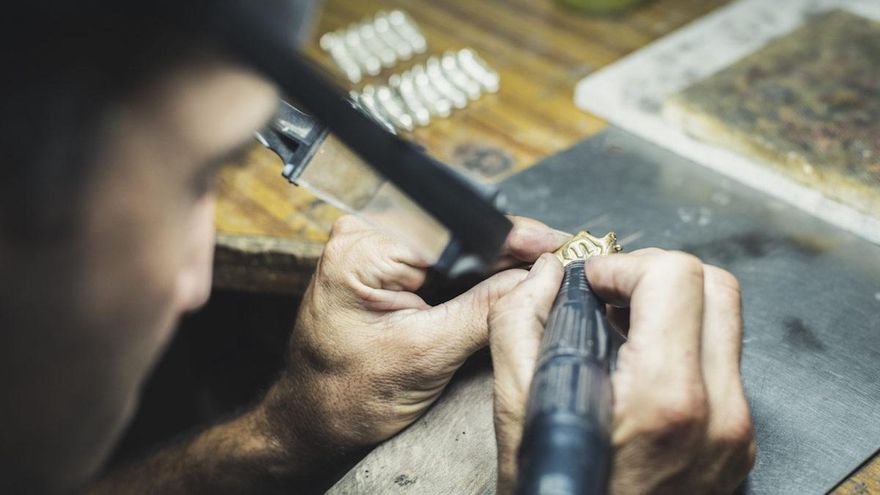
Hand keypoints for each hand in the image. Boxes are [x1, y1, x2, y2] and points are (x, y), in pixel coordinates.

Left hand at [260, 214, 568, 470]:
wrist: (314, 417)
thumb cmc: (348, 395)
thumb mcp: (427, 355)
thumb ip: (485, 312)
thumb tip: (537, 278)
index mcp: (362, 252)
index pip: (453, 228)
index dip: (509, 236)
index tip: (551, 246)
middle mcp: (362, 235)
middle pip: (453, 227)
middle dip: (504, 247)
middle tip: (549, 268)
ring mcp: (370, 244)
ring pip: (450, 239)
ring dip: (490, 259)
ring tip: (525, 278)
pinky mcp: (380, 259)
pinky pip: (437, 254)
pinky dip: (469, 271)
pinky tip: (495, 284)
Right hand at [490, 249, 755, 493]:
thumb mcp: (518, 412)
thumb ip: (520, 324)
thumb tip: (546, 274)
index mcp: (666, 397)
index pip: (675, 277)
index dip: (624, 265)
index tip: (592, 283)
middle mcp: (718, 411)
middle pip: (716, 287)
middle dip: (656, 276)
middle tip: (610, 297)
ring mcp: (737, 431)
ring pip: (725, 323)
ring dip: (673, 309)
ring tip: (622, 330)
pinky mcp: (739, 444)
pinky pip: (724, 365)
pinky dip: (684, 347)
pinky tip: (641, 370)